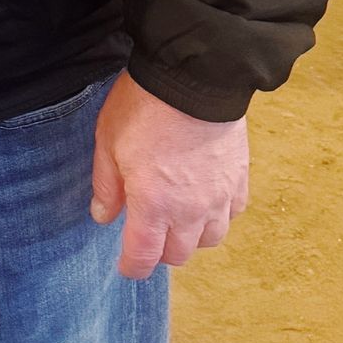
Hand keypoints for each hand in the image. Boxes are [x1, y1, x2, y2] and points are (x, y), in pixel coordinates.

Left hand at [90, 72, 247, 279]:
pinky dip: (218, 215)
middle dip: (160, 250)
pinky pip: (232, 214)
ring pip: (210, 240)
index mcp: (153, 204)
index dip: (132, 267)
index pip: (144, 258)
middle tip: (148, 230)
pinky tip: (205, 198)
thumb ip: (106, 185)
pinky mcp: (240, 179)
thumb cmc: (145, 105)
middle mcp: (190, 210)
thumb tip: (103, 217)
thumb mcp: (108, 141)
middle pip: (178, 254)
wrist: (195, 76)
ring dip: (191, 236)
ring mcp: (219, 197)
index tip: (126, 265)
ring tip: (177, 216)